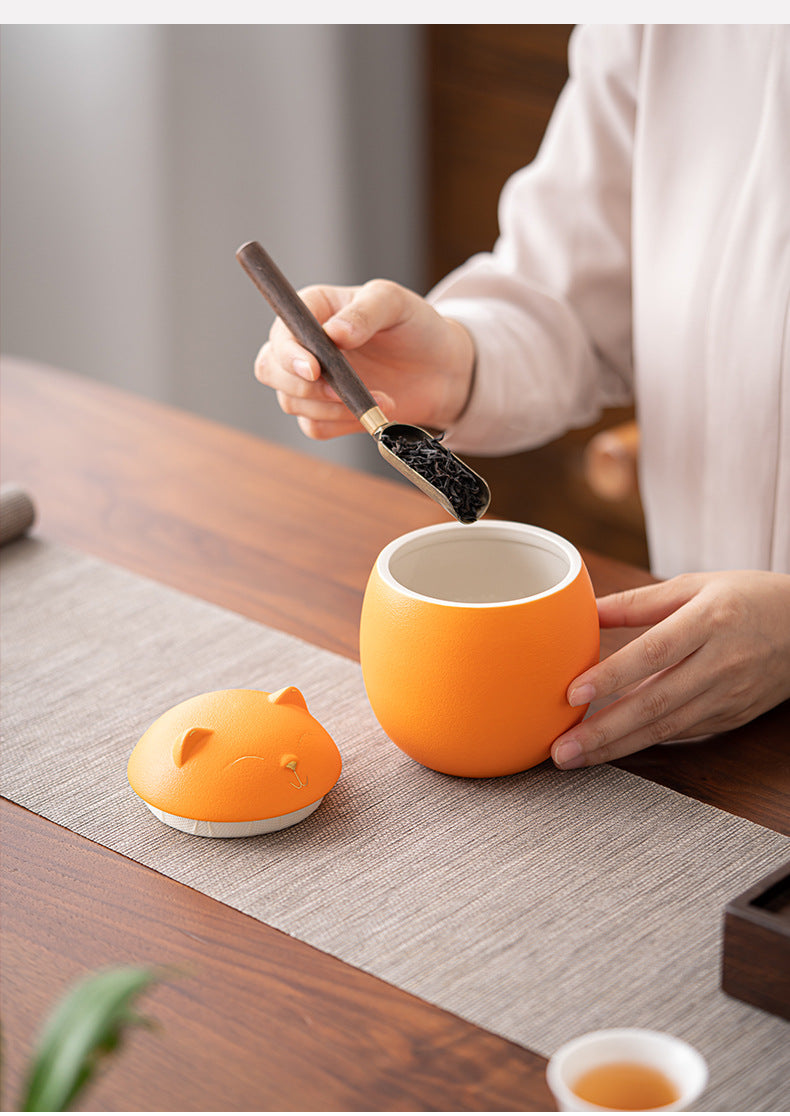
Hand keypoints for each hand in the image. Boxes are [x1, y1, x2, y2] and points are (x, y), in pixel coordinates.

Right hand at [254, 279, 474, 439]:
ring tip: (378, 398)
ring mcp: (313, 382)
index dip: (289, 352)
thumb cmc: (416, 326)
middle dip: (302, 386)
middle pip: (271, 370)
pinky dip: (341, 424)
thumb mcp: (395, 304)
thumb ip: (365, 312)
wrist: (441, 369)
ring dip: (331, 408)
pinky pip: (314, 427)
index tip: (314, 369)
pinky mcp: (327, 412)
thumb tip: (334, 333)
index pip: (281, 331)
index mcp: (313, 310)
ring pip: (291, 402)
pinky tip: (373, 412)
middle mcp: (304, 345)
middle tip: (342, 391)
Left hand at [551, 570, 789, 767]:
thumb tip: (585, 611)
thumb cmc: (748, 598)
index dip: (612, 675)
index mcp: (708, 621)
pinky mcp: (732, 717)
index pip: (654, 652)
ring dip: (617, 746)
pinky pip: (682, 734)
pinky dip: (645, 743)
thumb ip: (636, 601)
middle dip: (604, 730)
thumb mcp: (694, 585)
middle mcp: (720, 663)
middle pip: (655, 702)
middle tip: (562, 748)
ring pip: (666, 728)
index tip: (573, 692)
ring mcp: (728, 695)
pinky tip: (613, 750)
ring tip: (576, 757)